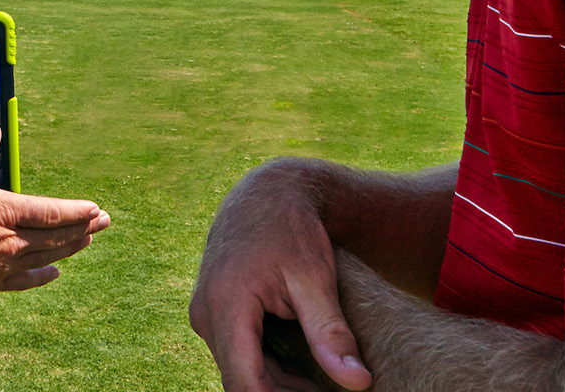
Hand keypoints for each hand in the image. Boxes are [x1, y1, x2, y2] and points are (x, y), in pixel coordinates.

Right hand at [0, 120, 108, 299]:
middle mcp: (10, 240)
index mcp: (3, 211)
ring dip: (70, 247)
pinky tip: (55, 272)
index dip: (76, 210)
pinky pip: (26, 280)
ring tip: (87, 240)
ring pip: (47, 255)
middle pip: (56, 235)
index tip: (95, 208)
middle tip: (104, 222)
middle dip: (83, 227)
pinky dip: (44, 276)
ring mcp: (3, 264)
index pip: (51, 211)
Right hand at [189, 160, 370, 391]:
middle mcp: (205, 313)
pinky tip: (308, 370)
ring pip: (241, 371)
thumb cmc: (293, 229)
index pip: (245, 384)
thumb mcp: (316, 279)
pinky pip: (238, 354)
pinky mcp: (213, 312)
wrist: (268, 191)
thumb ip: (331, 333)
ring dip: (280, 385)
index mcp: (226, 305)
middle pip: (243, 382)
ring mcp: (205, 313)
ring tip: (326, 387)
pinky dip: (271, 367)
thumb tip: (359, 384)